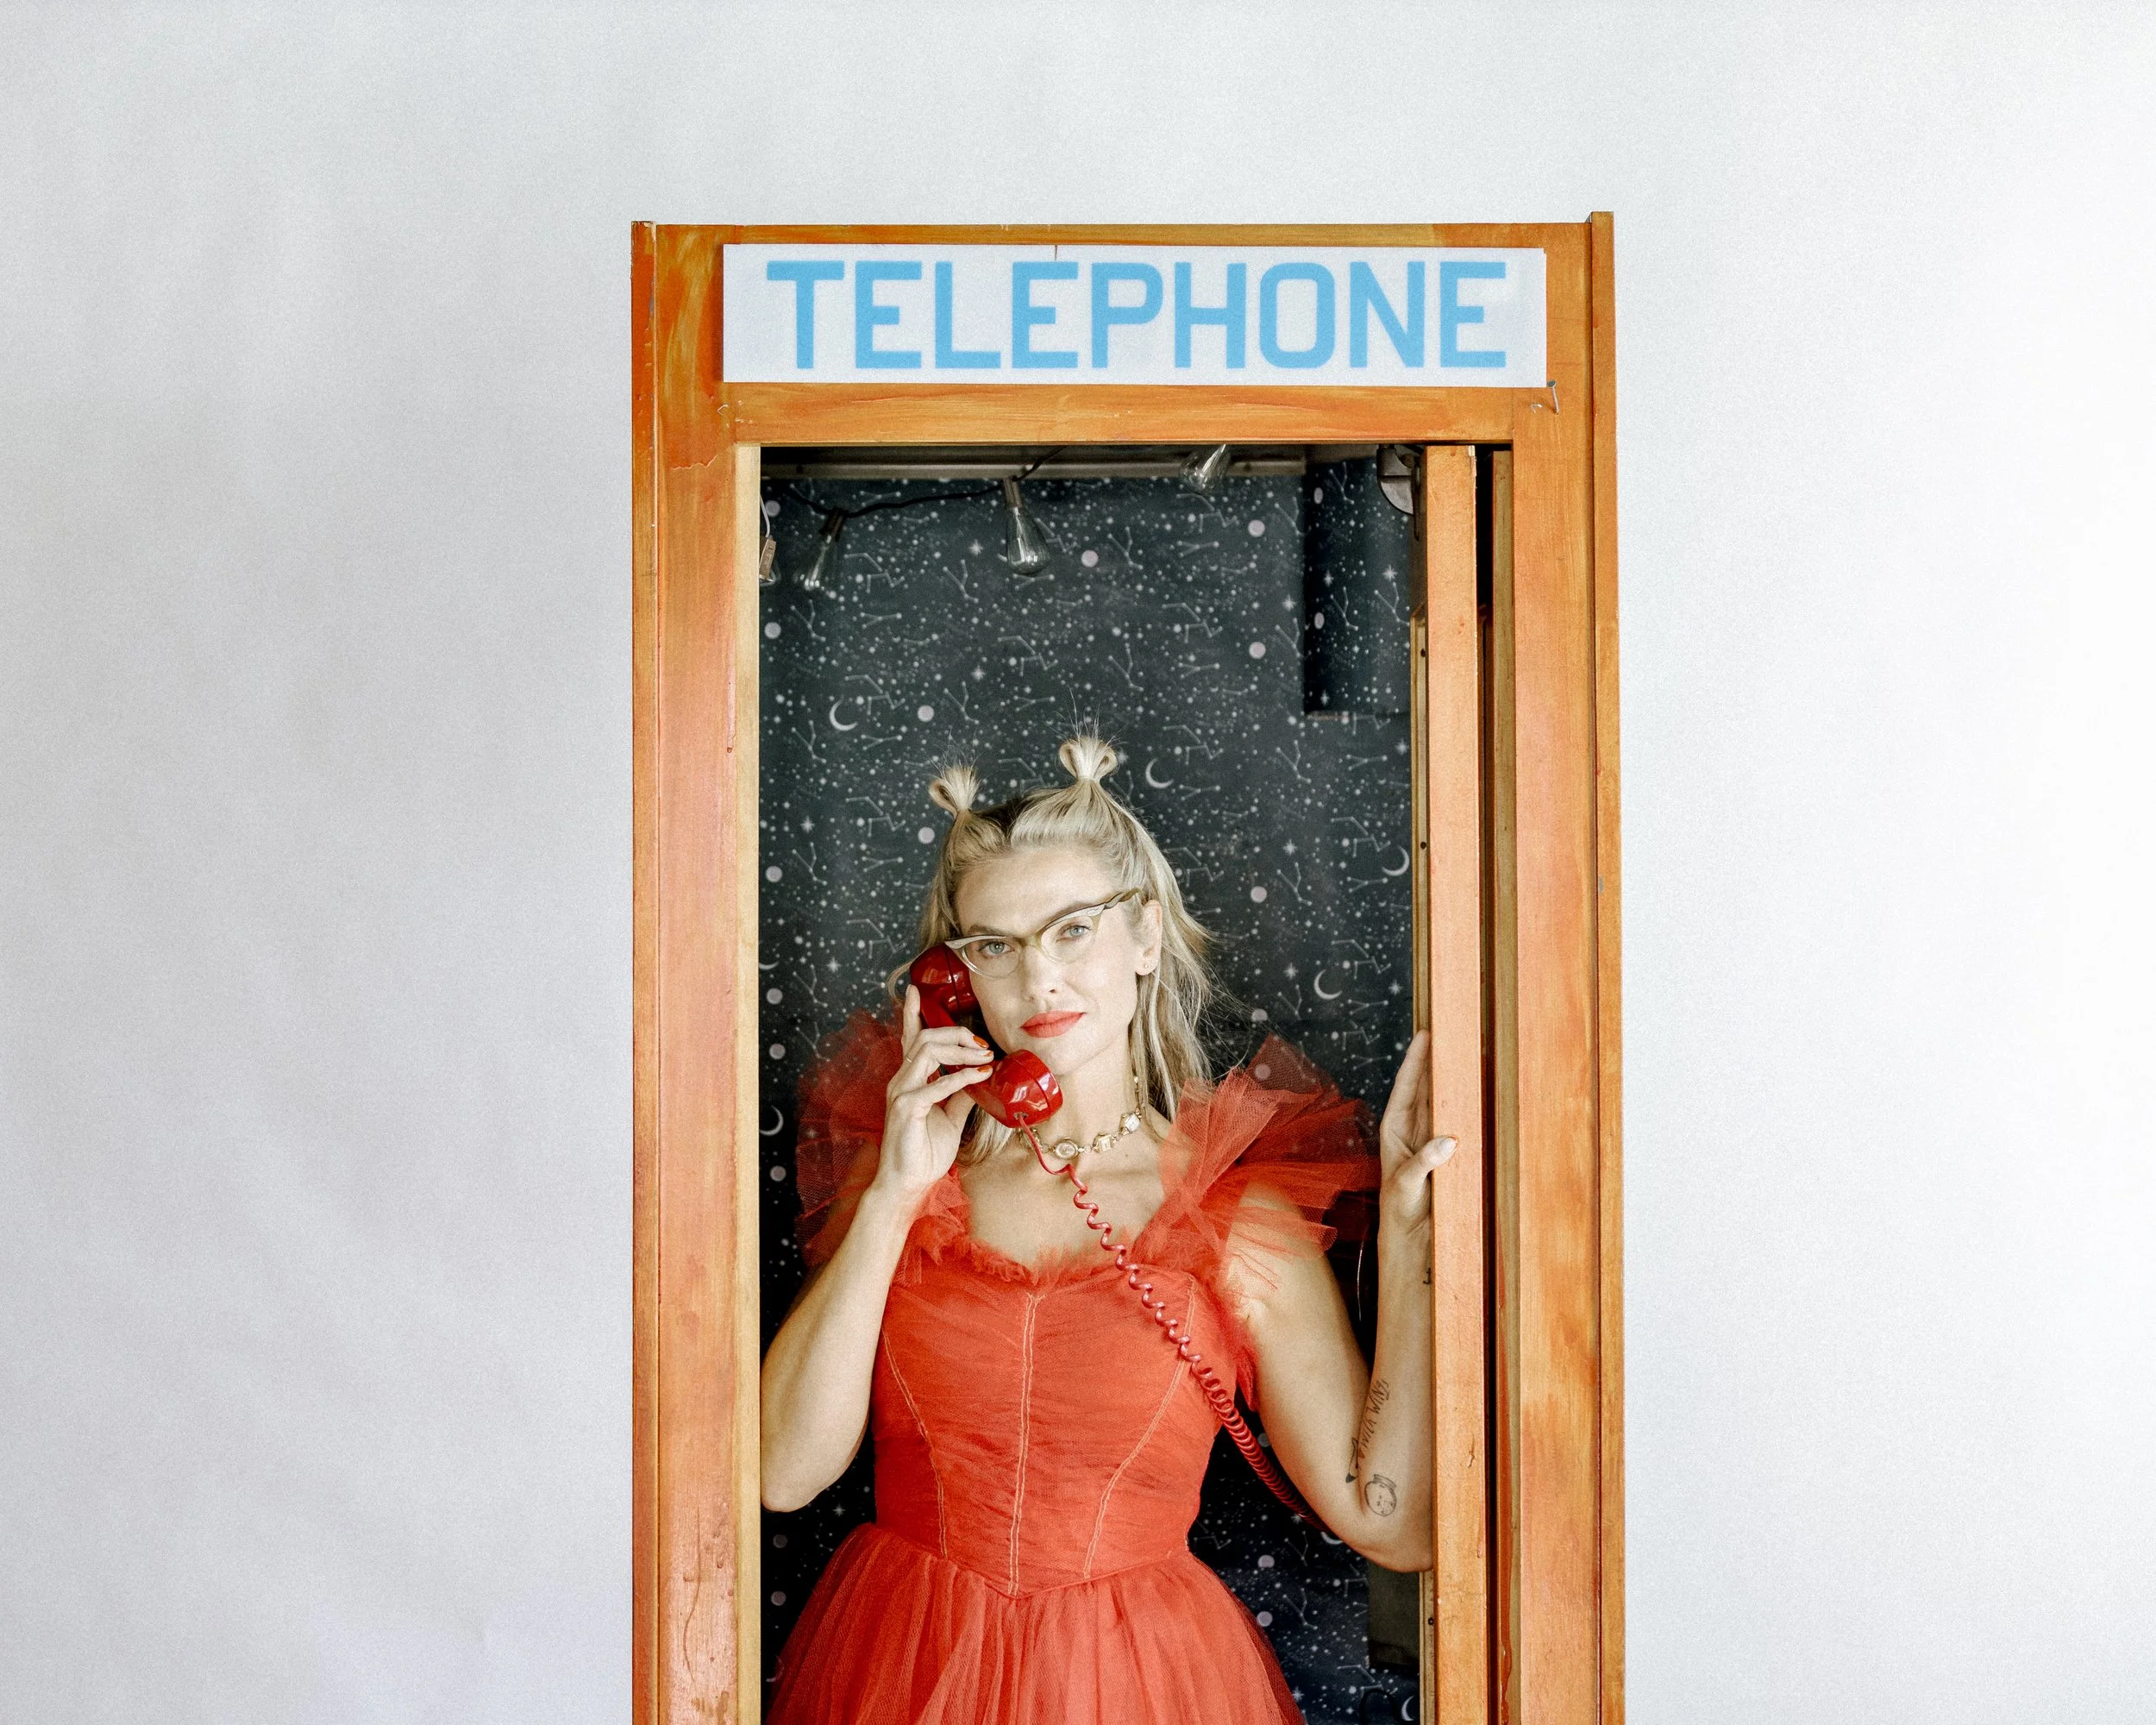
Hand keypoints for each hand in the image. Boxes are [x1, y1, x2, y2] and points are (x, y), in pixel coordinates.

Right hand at [871, 983, 991, 1206]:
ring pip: (927, 1052)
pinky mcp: (905, 1108)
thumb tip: (981, 1080)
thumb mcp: (950, 1118)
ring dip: (961, 1051)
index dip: (912, 1013)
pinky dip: (961, 1077)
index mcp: (909, 1080)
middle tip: (983, 1044)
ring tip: (986, 1058)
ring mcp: (900, 1093)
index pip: (910, 1039)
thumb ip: (960, 1096)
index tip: (916, 990)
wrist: (908, 1183)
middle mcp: (901, 1081)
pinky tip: (980, 1077)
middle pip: (925, 1039)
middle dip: (956, 1033)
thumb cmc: (924, 1151)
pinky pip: (936, 1084)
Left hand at [1377, 1031, 1457, 1237]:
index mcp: (1394, 1129)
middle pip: (1425, 1086)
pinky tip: (1479, 1089)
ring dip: (1452, 1078)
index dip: (1415, 1059)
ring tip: (1466, 1052)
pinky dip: (1466, 1103)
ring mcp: (1431, 1137)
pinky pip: (1457, 1119)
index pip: (1406, 1087)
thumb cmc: (1400, 1210)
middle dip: (1436, 1060)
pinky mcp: (1448, 1150)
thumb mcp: (1406, 1186)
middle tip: (1451, 1033)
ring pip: (1442, 1099)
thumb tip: (1449, 1141)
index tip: (1424, 1034)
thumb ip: (1424, 1163)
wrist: (1413, 1237)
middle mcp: (1412, 1128)